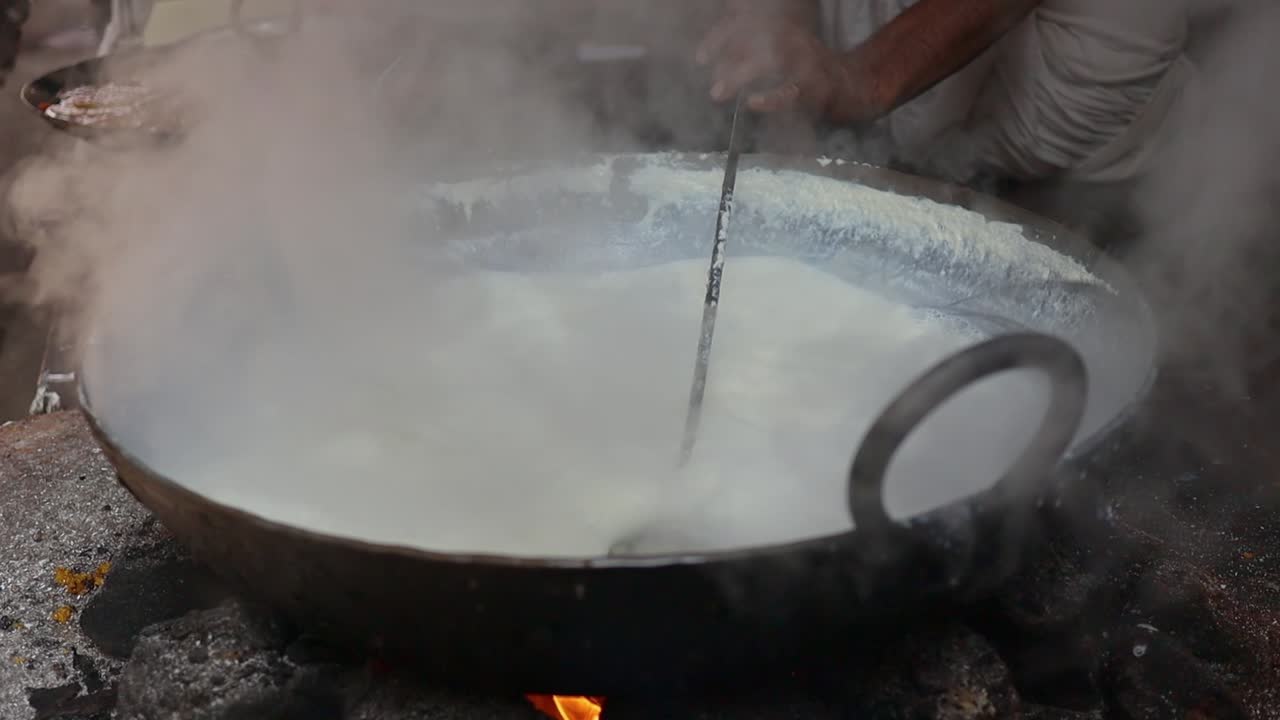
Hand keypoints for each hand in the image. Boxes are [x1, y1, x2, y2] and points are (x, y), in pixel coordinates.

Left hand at [695, 13, 880, 122]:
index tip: (699, 59)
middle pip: (755, 38)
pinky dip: (769, 98)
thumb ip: (743, 58)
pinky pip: (789, 92)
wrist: (848, 82)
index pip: (744, 24)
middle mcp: (791, 37)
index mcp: (779, 28)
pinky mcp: (816, 84)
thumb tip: (712, 68)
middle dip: (727, 60)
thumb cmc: (802, 70)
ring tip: (718, 93)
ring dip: (739, 76)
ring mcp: (804, 59)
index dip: (719, 39)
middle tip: (709, 84)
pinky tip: (751, 102)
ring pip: (768, 60)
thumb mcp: (773, 54)